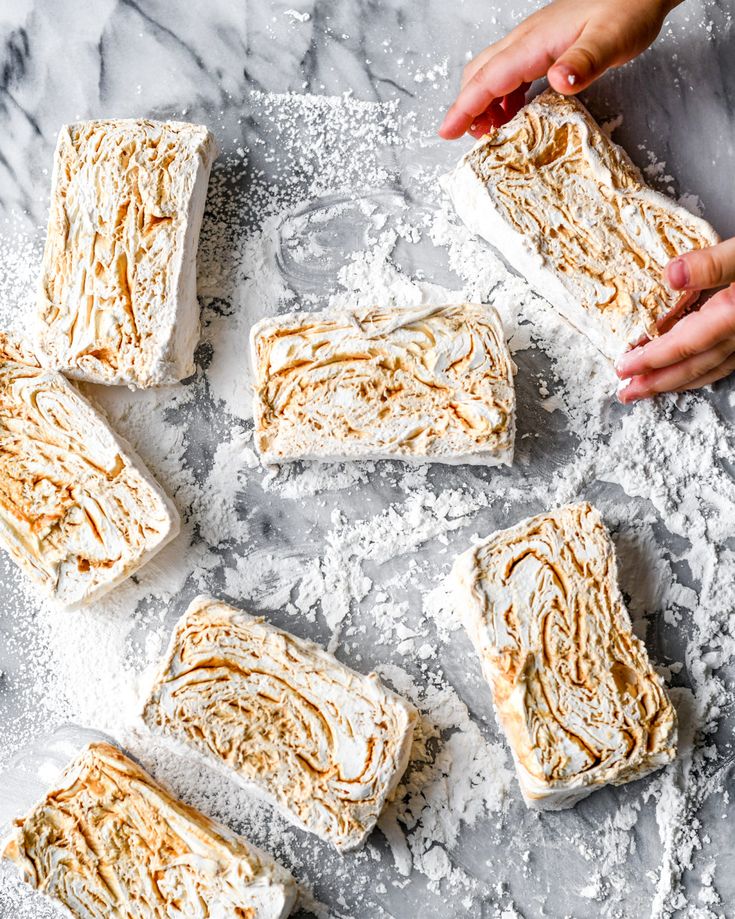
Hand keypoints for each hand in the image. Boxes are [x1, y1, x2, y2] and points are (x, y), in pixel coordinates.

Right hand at [439, 0, 678, 139]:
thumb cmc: (629, 9)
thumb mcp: (613, 40)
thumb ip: (584, 62)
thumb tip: (557, 81)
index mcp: (535, 42)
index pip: (489, 78)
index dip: (465, 107)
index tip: (446, 132)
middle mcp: (527, 41)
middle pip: (480, 73)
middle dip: (468, 107)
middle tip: (472, 140)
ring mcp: (534, 43)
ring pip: (493, 73)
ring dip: (485, 104)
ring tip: (492, 134)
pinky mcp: (544, 47)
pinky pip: (512, 73)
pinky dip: (504, 98)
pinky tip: (515, 115)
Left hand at [616, 241, 734, 400]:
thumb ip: (713, 263)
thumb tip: (670, 275)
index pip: (682, 345)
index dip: (650, 359)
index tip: (622, 368)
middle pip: (694, 367)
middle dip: (657, 383)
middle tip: (626, 394)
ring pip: (712, 370)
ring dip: (678, 383)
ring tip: (649, 390)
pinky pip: (729, 363)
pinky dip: (704, 372)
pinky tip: (691, 373)